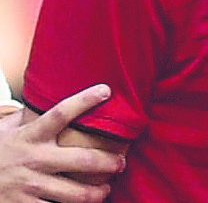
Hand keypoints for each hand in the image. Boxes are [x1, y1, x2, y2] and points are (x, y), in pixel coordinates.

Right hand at [0, 85, 121, 201]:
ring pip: (77, 193)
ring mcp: (30, 186)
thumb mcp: (7, 131)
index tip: (106, 90)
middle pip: (83, 159)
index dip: (84, 100)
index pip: (60, 113)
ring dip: (98, 192)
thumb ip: (28, 117)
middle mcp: (34, 160)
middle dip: (109, 162)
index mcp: (30, 136)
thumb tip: (47, 95)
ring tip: (106, 189)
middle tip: (121, 162)